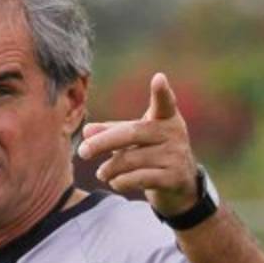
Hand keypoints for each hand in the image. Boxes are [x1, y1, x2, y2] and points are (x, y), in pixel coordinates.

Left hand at [77, 73, 199, 216]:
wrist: (181, 184)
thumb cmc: (153, 152)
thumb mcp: (135, 139)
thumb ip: (112, 132)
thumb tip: (87, 131)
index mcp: (165, 117)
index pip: (164, 102)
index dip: (162, 91)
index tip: (158, 78)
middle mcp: (174, 133)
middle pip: (132, 133)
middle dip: (103, 143)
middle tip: (82, 152)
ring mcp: (176, 156)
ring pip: (132, 159)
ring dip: (110, 168)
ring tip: (101, 173)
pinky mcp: (174, 178)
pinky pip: (140, 178)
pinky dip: (121, 181)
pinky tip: (115, 182)